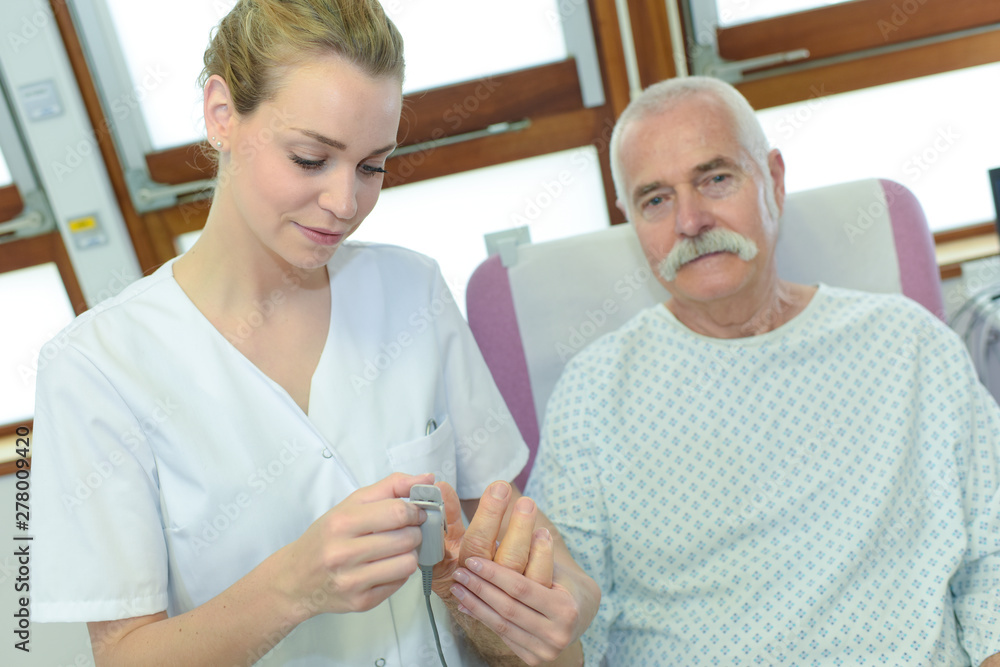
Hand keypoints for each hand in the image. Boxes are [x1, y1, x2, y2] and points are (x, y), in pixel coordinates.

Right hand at [277, 472, 433, 619]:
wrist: (295, 580)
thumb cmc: (326, 537)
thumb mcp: (351, 504)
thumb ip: (390, 487)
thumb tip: (427, 478)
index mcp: (341, 523)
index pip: (397, 512)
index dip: (415, 511)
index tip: (414, 512)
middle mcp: (343, 553)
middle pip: (406, 538)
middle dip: (414, 532)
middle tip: (406, 530)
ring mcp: (352, 581)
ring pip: (408, 563)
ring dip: (410, 553)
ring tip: (396, 549)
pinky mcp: (361, 602)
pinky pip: (400, 583)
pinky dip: (399, 572)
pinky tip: (385, 566)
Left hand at [440, 481, 585, 664]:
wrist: (582, 613)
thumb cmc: (564, 581)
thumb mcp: (555, 563)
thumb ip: (538, 548)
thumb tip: (515, 514)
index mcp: (566, 608)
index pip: (520, 589)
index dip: (493, 574)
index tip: (471, 561)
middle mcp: (558, 633)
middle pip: (508, 608)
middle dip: (480, 588)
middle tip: (459, 572)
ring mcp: (546, 650)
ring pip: (502, 623)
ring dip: (475, 603)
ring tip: (458, 586)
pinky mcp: (535, 657)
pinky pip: (503, 634)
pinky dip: (482, 617)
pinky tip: (467, 604)